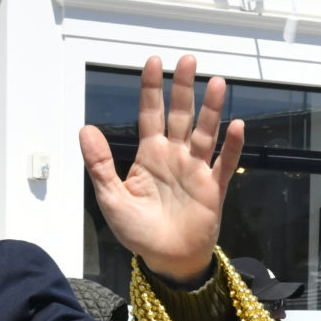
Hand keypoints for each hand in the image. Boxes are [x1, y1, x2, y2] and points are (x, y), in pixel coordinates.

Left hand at [79, 54, 244, 282]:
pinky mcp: (213, 190)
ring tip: (217, 82)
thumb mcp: (111, 198)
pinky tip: (236, 126)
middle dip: (184, 88)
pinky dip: (232, 147)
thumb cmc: (138, 231)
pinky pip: (224, 164)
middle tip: (188, 60)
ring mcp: (196, 171)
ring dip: (212, 109)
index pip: (150, 113)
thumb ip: (99, 164)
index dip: (152, 88)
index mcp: (150, 155)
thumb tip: (85, 129)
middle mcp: (175, 156)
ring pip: (206, 133)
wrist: (166, 260)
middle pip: (181, 115)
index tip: (154, 62)